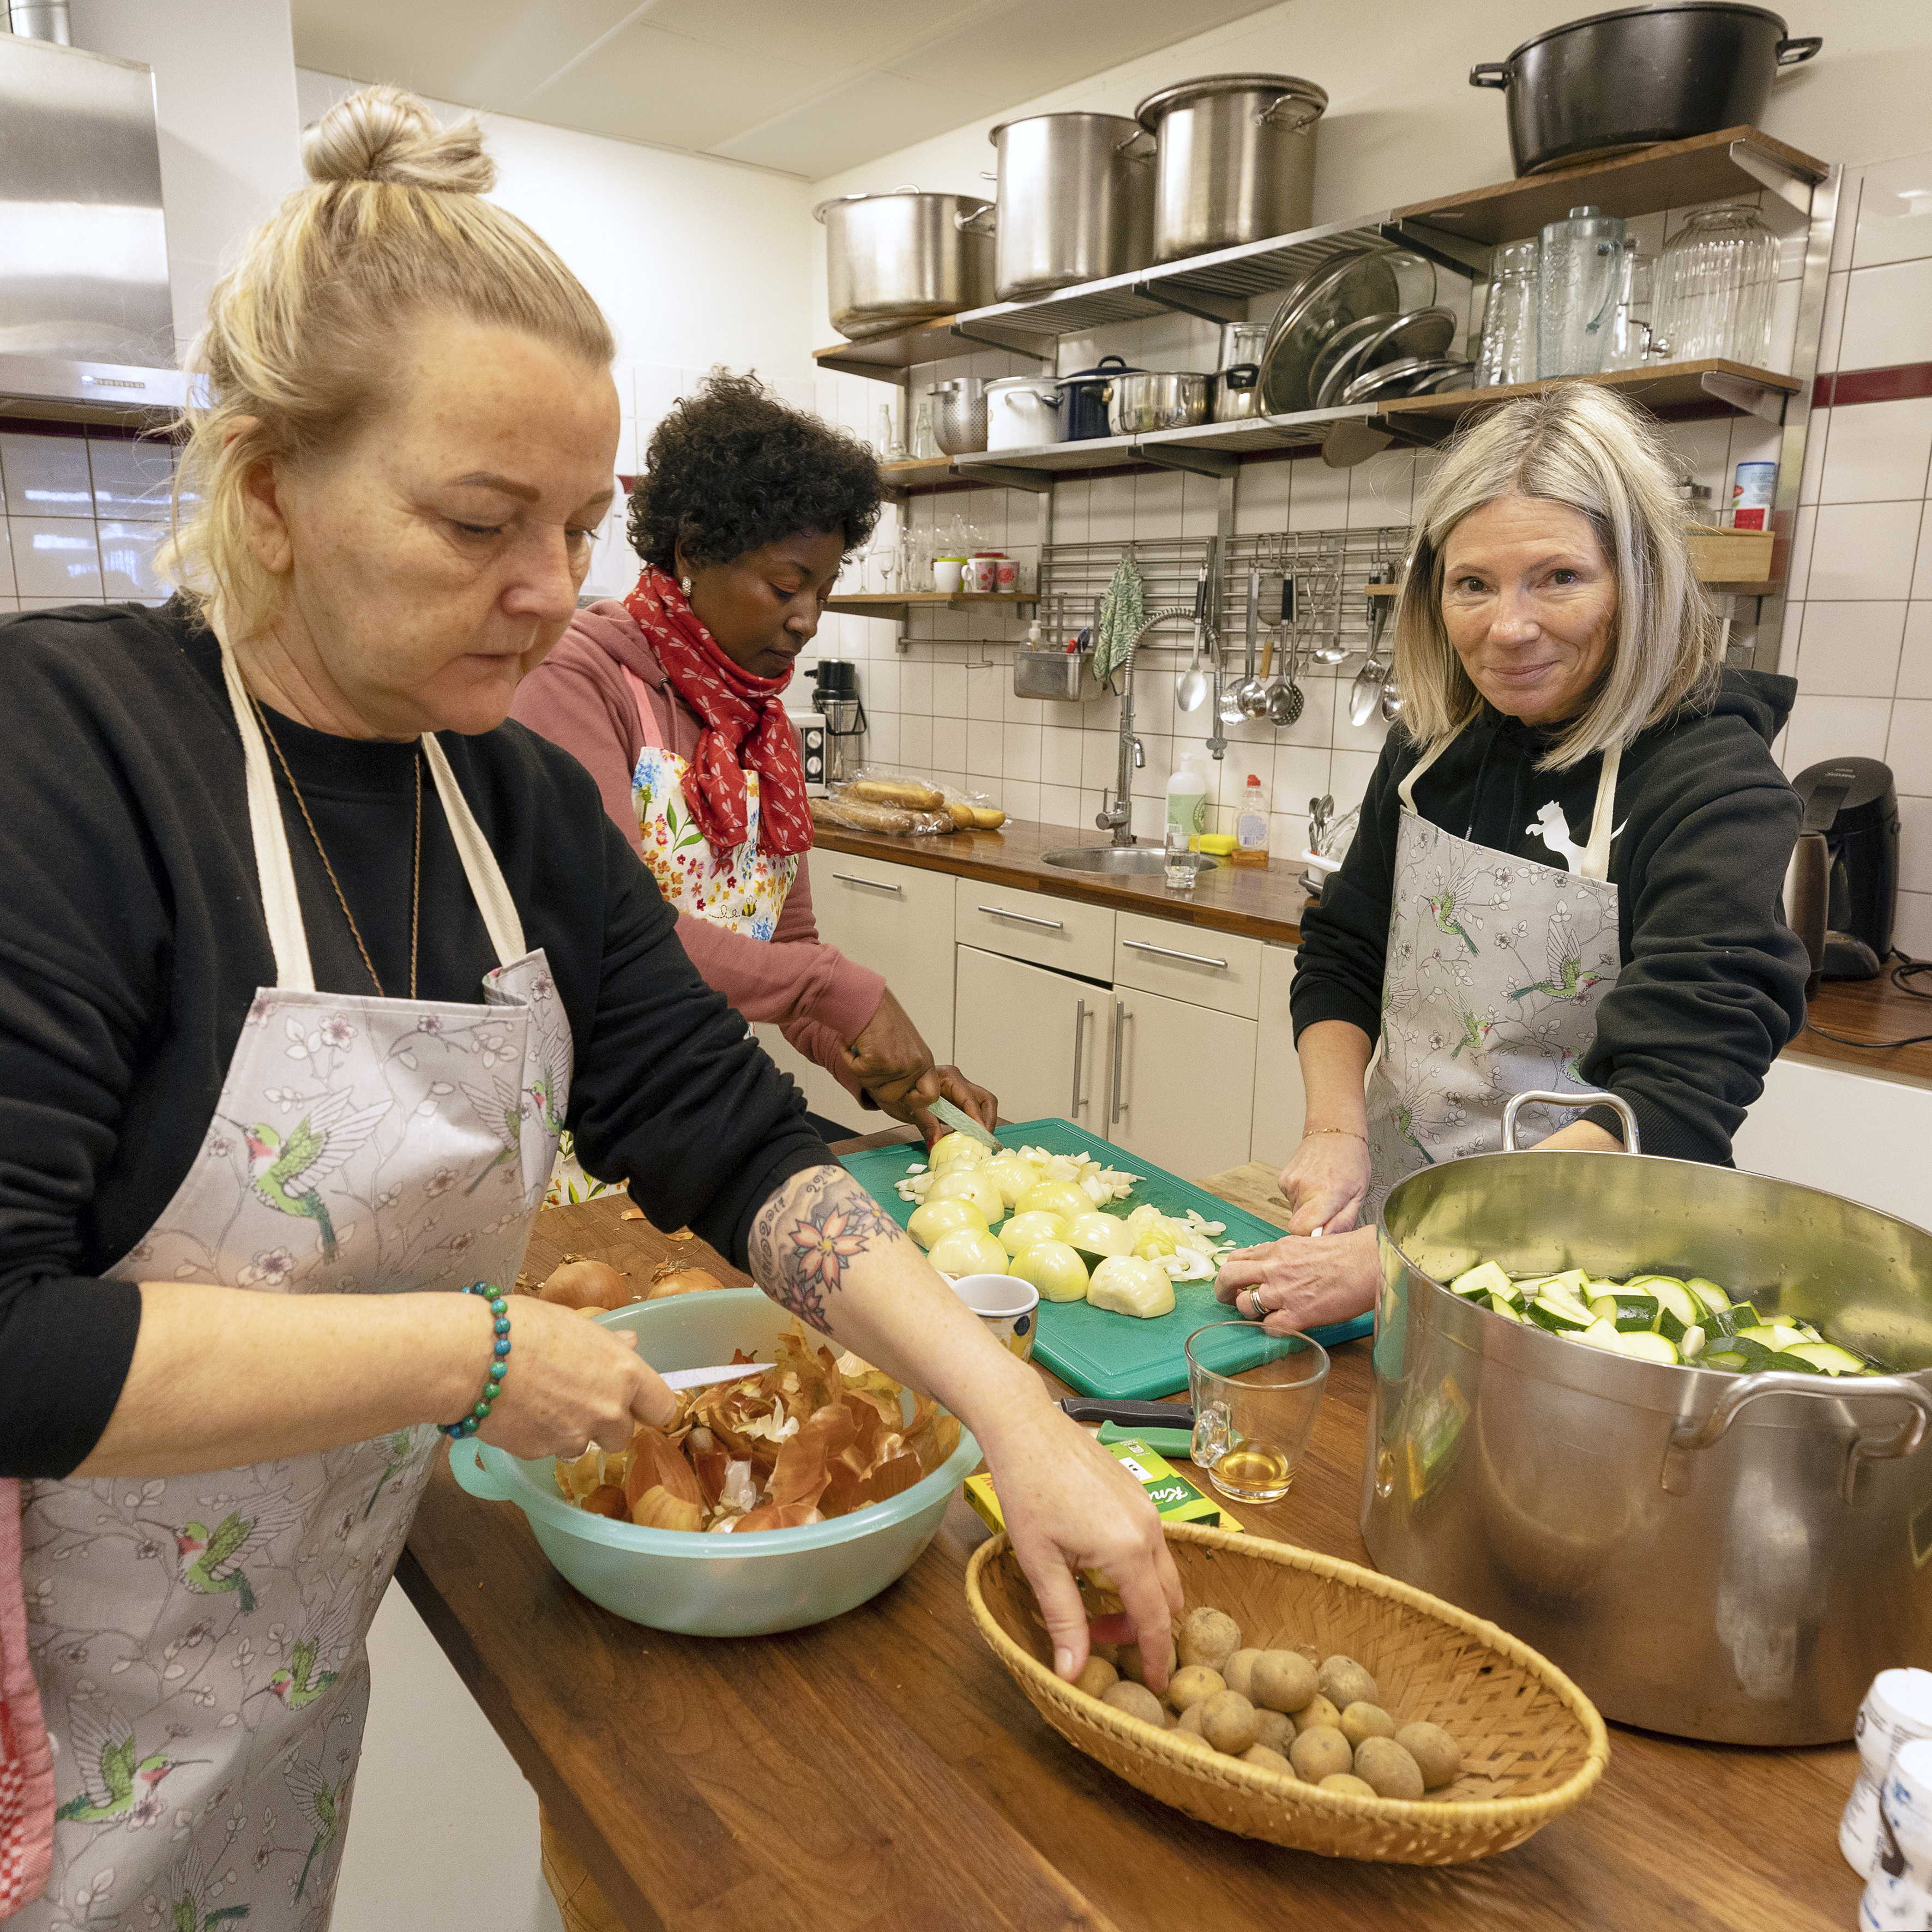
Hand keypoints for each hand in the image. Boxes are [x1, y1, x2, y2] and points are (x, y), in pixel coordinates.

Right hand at [474, 1297, 677, 1458]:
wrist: (470, 1357)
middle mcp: (607, 1410)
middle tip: (579, 1398)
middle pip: (624, 1434)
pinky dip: (540, 1437)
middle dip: (606, 1422)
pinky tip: (519, 1412)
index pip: (662, 1407)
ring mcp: (574, 1436)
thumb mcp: (572, 1323)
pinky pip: (550, 1450)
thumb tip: (630, 1344)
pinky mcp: (541, 1453)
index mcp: (623, 1373)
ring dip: (573, 1432)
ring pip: (585, 1445)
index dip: (650, 1406)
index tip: (639, 1403)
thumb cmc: (521, 1327)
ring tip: (542, 1402)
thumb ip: (607, 1344)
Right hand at [840, 988, 933, 1095]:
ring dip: (861, 1069)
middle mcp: (915, 1063)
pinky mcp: (880, 1061)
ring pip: (872, 1086)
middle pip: (892, 1097)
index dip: (913, 1100)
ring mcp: (899, 1064)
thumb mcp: (904, 1047)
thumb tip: (898, 1094)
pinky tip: (857, 1044)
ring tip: (866, 1047)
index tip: (901, 1095)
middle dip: (875, 1083)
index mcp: (924, 1060)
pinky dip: (851, 1060)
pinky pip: (858, 1074)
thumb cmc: (881, 1018)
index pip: (930, 1095)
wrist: (866, 1000)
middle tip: (871, 1061)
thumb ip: (905, 1070)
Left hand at [870, 1064, 999, 1143]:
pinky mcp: (957, 1103)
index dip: (977, 1119)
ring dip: (981, 1125)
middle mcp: (958, 1082)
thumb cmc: (900, 1091)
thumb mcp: (912, 1109)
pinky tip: (963, 1139)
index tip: (980, 1135)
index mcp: (948, 1078)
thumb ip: (926, 1126)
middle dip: (987, 1121)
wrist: (890, 1086)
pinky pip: (971, 1114)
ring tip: (974, 1142)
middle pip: (986, 1100)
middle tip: (983, 1141)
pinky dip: (971, 1127)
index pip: (971, 1099)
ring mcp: (959, 1092)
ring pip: (982, 1107)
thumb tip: (935, 1145)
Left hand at [977, 1399, 1182, 1690]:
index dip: (1157, 1657)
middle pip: (1168, 1597)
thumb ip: (1064, 1619)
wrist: (1027, 1426)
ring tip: (1093, 1600)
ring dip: (1138, 1595)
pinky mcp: (1139, 1492)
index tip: (1155, 1686)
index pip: (1155, 1619)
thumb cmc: (1027, 1490)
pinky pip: (1152, 1543)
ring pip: (1162, 1569)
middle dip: (1143, 1626)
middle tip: (1100, 1634)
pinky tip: (1096, 1563)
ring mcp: (1148, 1507)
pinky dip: (1136, 1567)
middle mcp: (1151, 1529)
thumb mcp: (1040, 1562)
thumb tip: (1074, 1673)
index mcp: (1129, 1550)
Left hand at [1214, 1225, 1378, 1333]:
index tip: (1233, 1277)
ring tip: (1259, 1315)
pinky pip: (1270, 1328)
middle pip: (1229, 1276)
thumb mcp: (1308, 1244)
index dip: (1231, 1268)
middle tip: (1225, 1297)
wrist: (1369, 1263)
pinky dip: (1271, 1330)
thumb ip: (1287, 1255)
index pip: (1239, 1256)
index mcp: (1279, 1248)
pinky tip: (1281, 1327)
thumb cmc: (1348, 1253)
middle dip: (1222, 1289)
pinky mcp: (1299, 1315)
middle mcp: (1275, 1268)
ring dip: (1248, 1312)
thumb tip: (1275, 1262)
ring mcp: (1284, 1292)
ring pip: (1245, 1305)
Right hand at [1276, 1131, 1371, 1235]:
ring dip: (1308, 1209)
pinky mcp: (1283, 1179)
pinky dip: (1301, 1198)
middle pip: (1299, 1224)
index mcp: (1326, 1194)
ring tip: (1322, 1193)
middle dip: (1313, 1223)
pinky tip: (1313, 1185)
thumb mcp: (1359, 1195)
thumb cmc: (1351, 1161)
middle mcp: (1304, 1188)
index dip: (1311, 1236)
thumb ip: (1343, 1222)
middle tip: (1329, 1208)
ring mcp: (1290, 1183)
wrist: (1334, 1133)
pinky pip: (1290, 1200)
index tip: (1322, 1230)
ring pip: (1295, 1212)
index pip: (1301, 1230)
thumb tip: (1327, 1240)